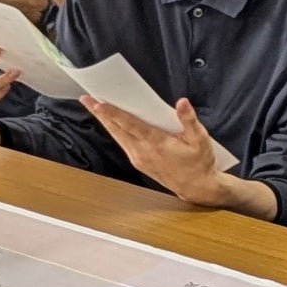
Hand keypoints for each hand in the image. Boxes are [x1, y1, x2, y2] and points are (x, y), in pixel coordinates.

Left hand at [89, 93, 234, 208]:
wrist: (196, 187)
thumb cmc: (199, 162)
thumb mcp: (201, 139)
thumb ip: (189, 120)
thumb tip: (182, 102)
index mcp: (157, 143)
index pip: (130, 125)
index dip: (113, 114)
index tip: (99, 104)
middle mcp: (143, 152)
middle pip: (116, 129)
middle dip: (100, 114)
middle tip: (85, 98)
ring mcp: (138, 158)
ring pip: (117, 136)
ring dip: (104, 121)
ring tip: (92, 105)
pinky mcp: (138, 162)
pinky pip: (122, 142)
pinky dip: (114, 130)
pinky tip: (110, 121)